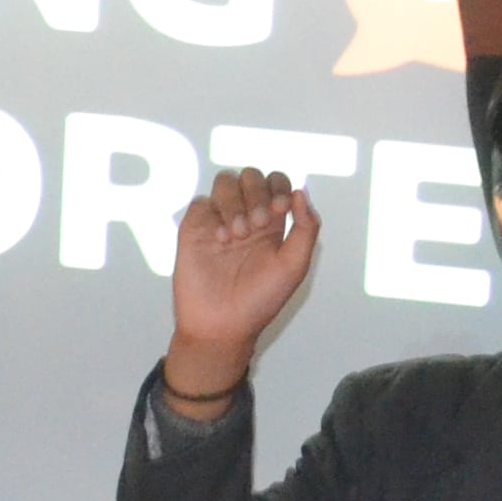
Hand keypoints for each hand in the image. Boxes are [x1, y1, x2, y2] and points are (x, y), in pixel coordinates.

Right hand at [163, 168, 320, 403]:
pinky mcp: (195, 228)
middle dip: (257, 193)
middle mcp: (245, 216)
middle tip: (257, 225)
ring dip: (235, 202)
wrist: (222, 324)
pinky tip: (220, 239)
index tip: (279, 210)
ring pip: (225, 181)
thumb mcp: (295, 266)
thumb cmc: (260, 300)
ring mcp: (219, 221)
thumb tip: (301, 192)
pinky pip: (202, 201)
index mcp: (272, 223)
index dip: (279, 187)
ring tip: (237, 234)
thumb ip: (306, 228)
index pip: (277, 183)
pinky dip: (213, 213)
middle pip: (251, 176)